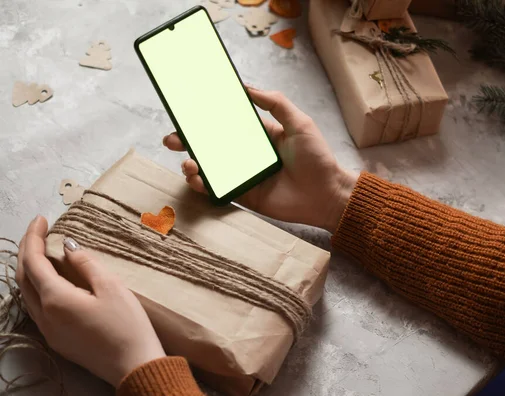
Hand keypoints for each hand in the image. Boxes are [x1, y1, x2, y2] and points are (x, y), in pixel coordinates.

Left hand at [16, 216, 165, 386]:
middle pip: (23, 278)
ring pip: (27, 294)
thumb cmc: (128, 325)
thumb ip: (86, 264)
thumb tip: (69, 246)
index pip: (34, 262)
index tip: (42, 219)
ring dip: (30, 270)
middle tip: (39, 231)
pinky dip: (37, 287)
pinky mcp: (57, 340)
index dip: (34, 238)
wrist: (134, 365)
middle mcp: (44, 316)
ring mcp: (48, 331)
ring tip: (42, 251)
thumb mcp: (111, 287)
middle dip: (28, 251)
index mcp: (56, 299)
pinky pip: (37, 307)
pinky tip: (51, 280)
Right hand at [163, 87, 357, 232]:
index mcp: (258, 134)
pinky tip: (197, 178)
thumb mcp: (299, 123)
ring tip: (188, 162)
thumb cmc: (317, 158)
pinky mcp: (244, 194)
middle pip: (210, 145)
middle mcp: (247, 153)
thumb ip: (275, 103)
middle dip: (187, 141)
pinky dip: (203, 184)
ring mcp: (243, 174)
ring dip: (191, 163)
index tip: (186, 110)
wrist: (327, 195)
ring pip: (209, 167)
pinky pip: (217, 189)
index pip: (225, 122)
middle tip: (172, 139)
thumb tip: (247, 86)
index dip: (205, 117)